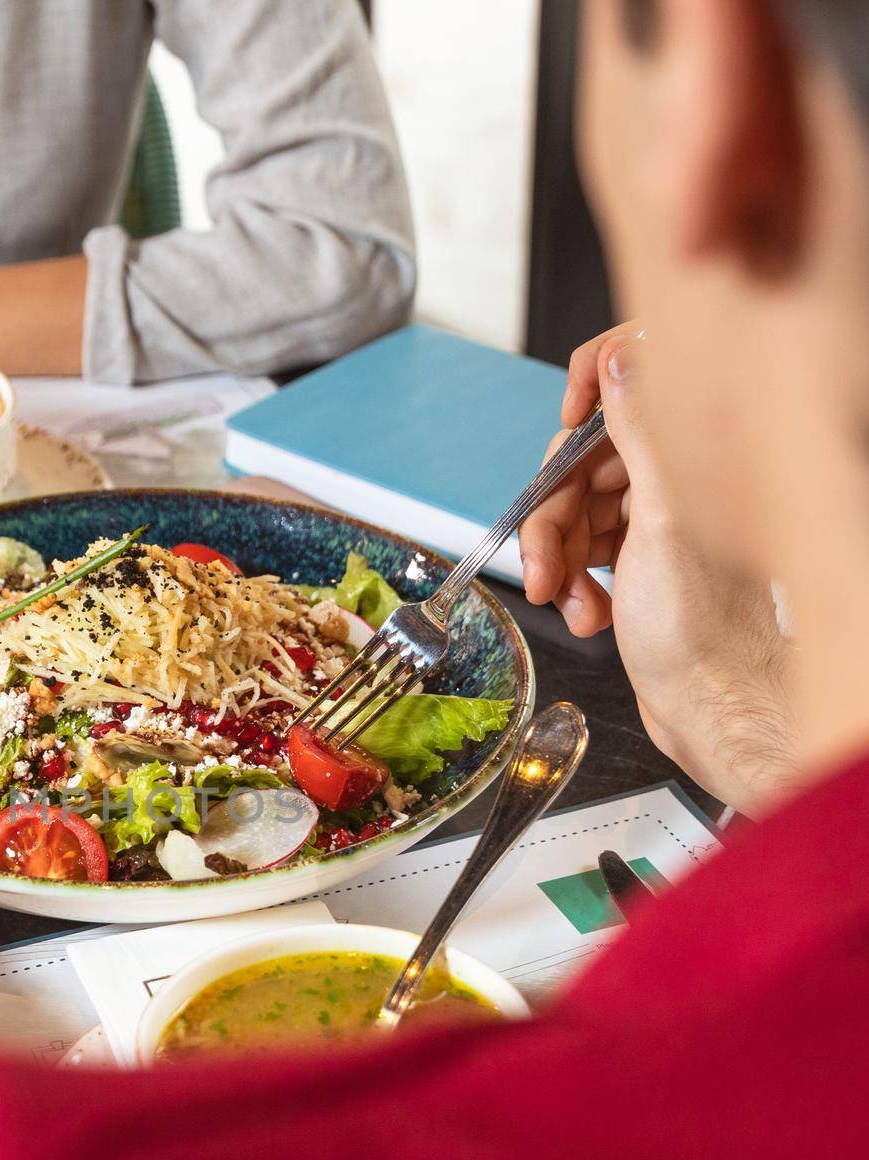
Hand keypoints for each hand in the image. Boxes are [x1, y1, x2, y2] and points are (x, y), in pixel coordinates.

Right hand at [520, 325, 794, 812]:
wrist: (710, 707)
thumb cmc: (700, 631)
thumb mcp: (661, 520)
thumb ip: (641, 431)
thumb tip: (623, 355)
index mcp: (692, 455)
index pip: (627, 382)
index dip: (588, 392)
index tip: (565, 423)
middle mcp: (675, 479)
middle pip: (579, 463)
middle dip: (552, 519)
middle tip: (545, 569)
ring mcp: (654, 519)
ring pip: (571, 511)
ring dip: (556, 561)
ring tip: (569, 605)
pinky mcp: (635, 557)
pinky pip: (580, 548)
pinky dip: (571, 582)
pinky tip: (588, 614)